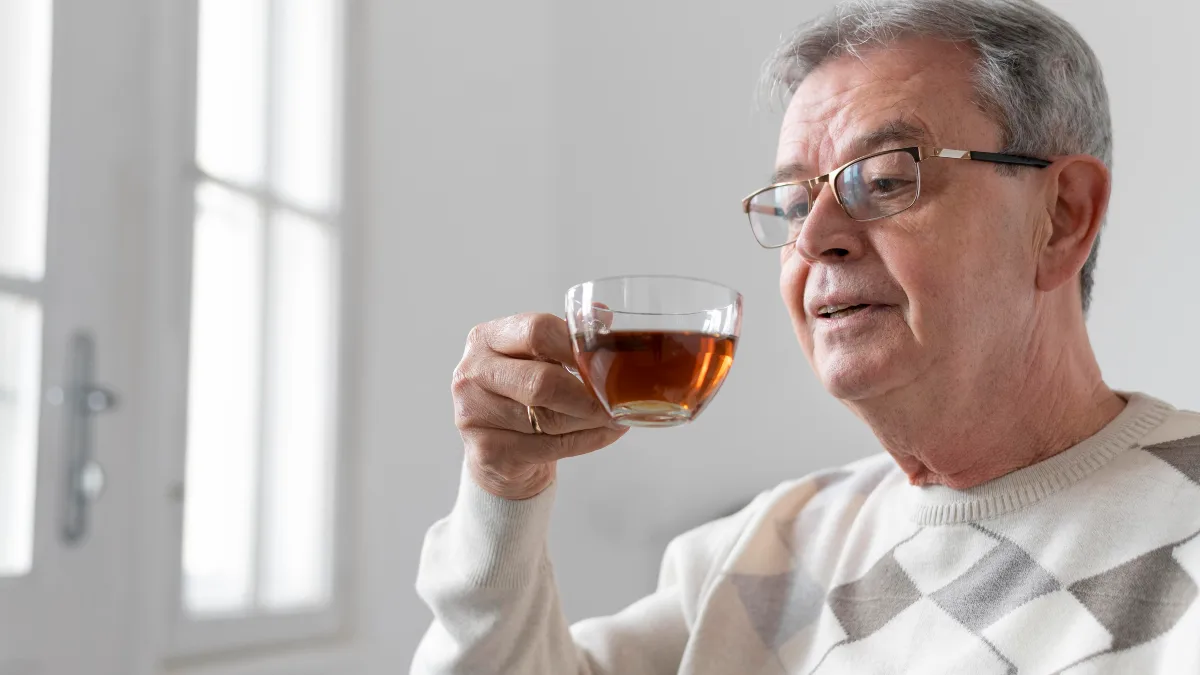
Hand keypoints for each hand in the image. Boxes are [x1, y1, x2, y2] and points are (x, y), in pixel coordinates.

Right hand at [452, 312, 626, 499]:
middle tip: (616, 399)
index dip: (577, 346)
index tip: (605, 360)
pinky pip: (550, 446)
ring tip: (615, 416)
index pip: (536, 330)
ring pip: (549, 418)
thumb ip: (564, 339)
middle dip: (587, 394)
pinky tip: (604, 434)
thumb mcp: (536, 361)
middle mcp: (472, 373)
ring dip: (592, 420)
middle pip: (542, 381)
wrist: (498, 456)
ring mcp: (474, 414)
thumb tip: (603, 316)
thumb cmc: (522, 399)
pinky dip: (587, 441)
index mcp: (485, 339)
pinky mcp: (488, 451)